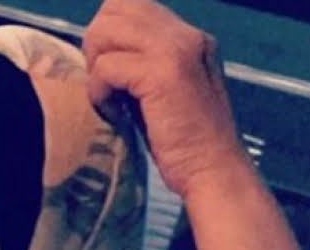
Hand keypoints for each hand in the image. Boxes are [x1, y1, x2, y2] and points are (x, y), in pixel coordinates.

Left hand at [83, 0, 247, 196]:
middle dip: (97, 45)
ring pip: (106, 31)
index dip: (107, 32)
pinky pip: (106, 67)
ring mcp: (176, 51)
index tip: (107, 70)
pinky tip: (115, 114)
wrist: (213, 172)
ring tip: (111, 98)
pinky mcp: (163, 74)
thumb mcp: (162, 91)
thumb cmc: (182, 143)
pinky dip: (99, 92)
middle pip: (115, 8)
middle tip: (106, 85)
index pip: (130, 5)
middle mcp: (186, 36)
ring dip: (96, 67)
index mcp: (188, 38)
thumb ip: (139, 63)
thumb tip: (97, 50)